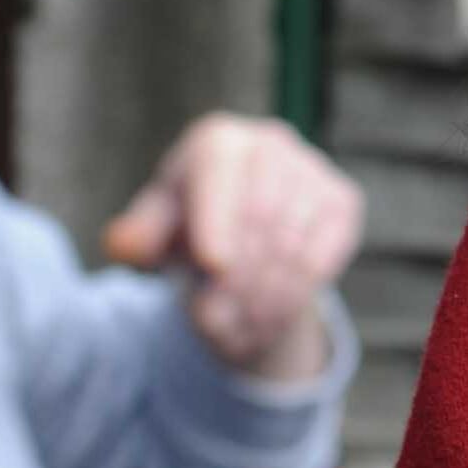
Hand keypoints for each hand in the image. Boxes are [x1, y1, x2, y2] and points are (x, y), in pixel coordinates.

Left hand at [103, 115, 364, 381]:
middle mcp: (269, 142)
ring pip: (293, 242)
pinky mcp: (342, 200)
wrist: (241, 239)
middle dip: (238, 274)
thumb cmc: (188, 232)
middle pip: (261, 214)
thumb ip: (136, 238)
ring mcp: (311, 169)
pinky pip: (322, 255)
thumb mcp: (153, 236)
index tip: (214, 268)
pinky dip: (295, 293)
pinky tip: (269, 314)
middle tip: (215, 316)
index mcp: (217, 142)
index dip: (219, 221)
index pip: (220, 174)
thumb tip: (125, 242)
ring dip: (263, 294)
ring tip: (236, 325)